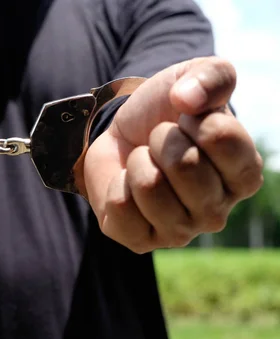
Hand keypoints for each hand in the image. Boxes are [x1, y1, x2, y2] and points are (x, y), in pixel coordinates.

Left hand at [84, 56, 263, 252]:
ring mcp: (180, 232)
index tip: (187, 121)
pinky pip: (121, 207)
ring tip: (144, 162)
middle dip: (161, 140)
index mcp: (244, 175)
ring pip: (149, 186)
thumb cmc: (165, 113)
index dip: (193, 118)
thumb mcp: (193, 79)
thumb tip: (187, 100)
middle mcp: (218, 212)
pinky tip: (127, 185)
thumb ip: (209, 76)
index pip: (221, 137)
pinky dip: (116, 185)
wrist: (121, 137)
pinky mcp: (141, 241)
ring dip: (139, 162)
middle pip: (184, 165)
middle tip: (159, 143)